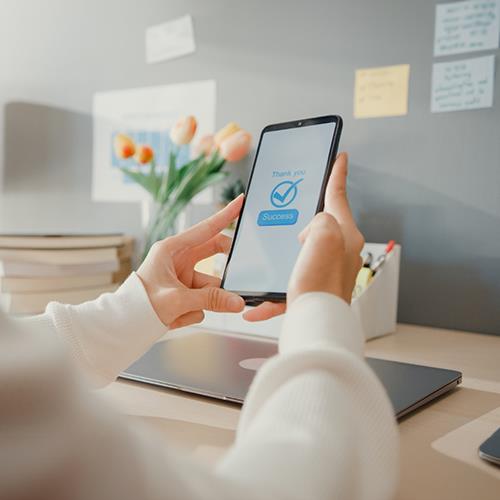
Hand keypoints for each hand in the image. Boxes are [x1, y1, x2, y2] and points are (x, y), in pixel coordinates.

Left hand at [137, 196, 244, 328]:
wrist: (124, 327)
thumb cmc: (139, 306)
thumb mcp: (177, 300)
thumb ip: (211, 300)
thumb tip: (238, 301)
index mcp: (171, 249)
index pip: (205, 228)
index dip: (225, 215)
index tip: (241, 202)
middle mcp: (178, 259)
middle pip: (213, 253)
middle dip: (226, 263)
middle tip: (244, 266)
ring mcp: (182, 276)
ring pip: (211, 284)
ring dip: (205, 300)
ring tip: (188, 310)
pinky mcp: (185, 292)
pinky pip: (204, 300)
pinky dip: (195, 311)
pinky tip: (176, 317)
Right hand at [243, 152, 363, 320]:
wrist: (316, 323)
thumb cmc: (320, 283)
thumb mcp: (324, 234)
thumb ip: (321, 219)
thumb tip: (310, 232)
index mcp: (344, 235)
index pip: (338, 196)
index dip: (337, 173)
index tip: (339, 158)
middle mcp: (340, 252)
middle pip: (321, 224)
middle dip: (304, 220)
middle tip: (292, 216)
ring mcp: (327, 270)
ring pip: (300, 254)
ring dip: (283, 259)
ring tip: (273, 261)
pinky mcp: (314, 288)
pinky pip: (290, 282)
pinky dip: (274, 293)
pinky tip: (258, 304)